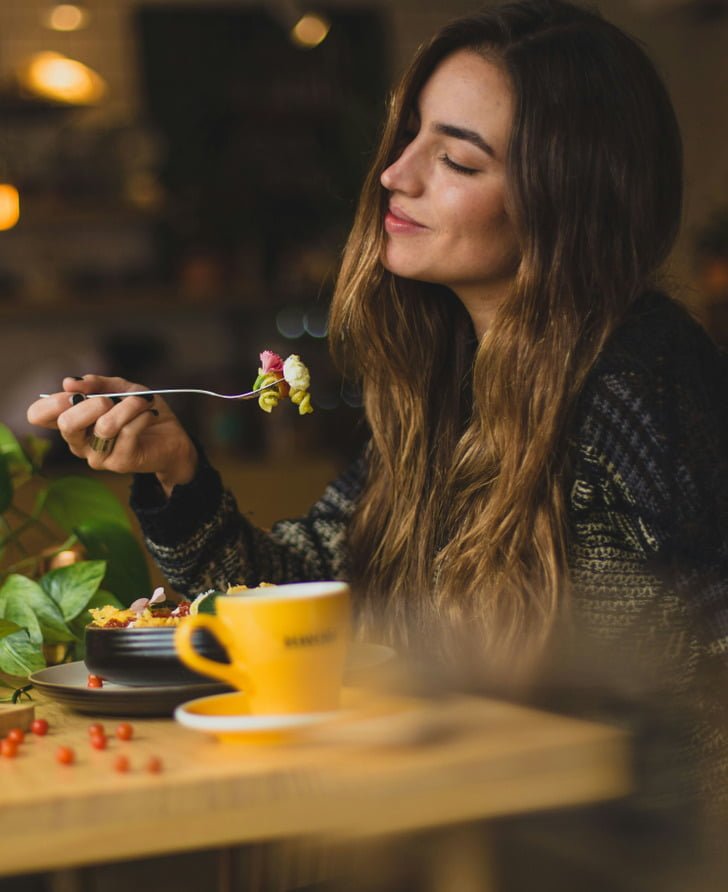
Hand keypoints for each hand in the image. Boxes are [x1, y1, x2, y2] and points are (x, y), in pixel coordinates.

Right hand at [27, 375, 197, 495]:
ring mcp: (97, 456)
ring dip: (128, 407)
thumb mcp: (120, 389)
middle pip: (66, 423)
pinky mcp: (120, 462)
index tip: (75, 392)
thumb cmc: (141, 412)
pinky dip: (142, 415)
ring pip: (104, 426)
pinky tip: (150, 413)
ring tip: (142, 401)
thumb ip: (96, 383)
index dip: (52, 401)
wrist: (172, 437)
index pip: (38, 415)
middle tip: (110, 399)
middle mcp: (79, 442)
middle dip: (92, 403)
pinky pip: (128, 432)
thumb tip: (69, 383)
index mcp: (72, 422)